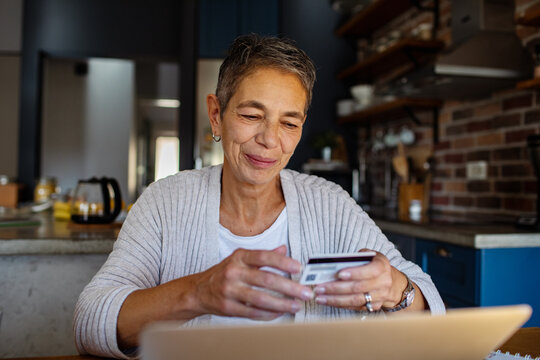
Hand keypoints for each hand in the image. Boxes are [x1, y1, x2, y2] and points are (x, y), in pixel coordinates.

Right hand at [190, 245, 313, 319]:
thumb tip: (284, 249)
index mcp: (239, 257)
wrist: (198, 290)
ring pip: (261, 299)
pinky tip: (280, 313)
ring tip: (296, 305)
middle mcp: (234, 272)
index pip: (263, 256)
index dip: (282, 262)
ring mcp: (230, 290)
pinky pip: (253, 312)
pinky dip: (269, 314)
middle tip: (305, 292)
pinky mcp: (228, 307)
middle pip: (266, 279)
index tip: (298, 268)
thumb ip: (263, 255)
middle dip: (289, 287)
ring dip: (282, 304)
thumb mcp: (240, 258)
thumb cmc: (223, 273)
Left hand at [312, 250, 405, 311]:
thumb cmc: (375, 265)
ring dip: (335, 299)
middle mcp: (383, 283)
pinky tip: (326, 301)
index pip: (370, 271)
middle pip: (358, 287)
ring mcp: (379, 297)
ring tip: (319, 297)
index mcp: (382, 266)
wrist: (392, 283)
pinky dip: (339, 304)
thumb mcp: (370, 255)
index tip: (339, 274)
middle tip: (320, 287)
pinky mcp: (373, 306)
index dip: (355, 273)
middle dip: (337, 288)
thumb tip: (336, 263)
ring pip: (355, 300)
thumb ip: (356, 258)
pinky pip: (354, 306)